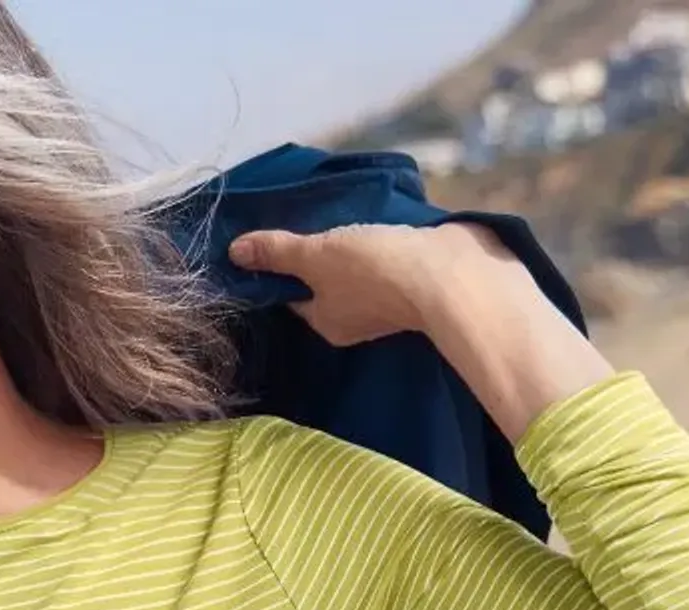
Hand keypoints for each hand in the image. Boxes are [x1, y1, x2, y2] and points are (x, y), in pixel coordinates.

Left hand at [227, 222, 532, 346]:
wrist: (454, 274)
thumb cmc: (374, 270)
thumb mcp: (315, 255)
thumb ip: (277, 252)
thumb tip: (234, 251)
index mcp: (326, 322)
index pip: (294, 292)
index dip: (285, 264)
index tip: (280, 233)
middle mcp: (355, 319)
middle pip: (326, 281)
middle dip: (322, 252)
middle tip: (312, 214)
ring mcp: (390, 302)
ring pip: (360, 270)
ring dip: (355, 243)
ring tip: (346, 209)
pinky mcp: (418, 280)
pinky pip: (391, 259)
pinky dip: (384, 241)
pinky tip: (382, 217)